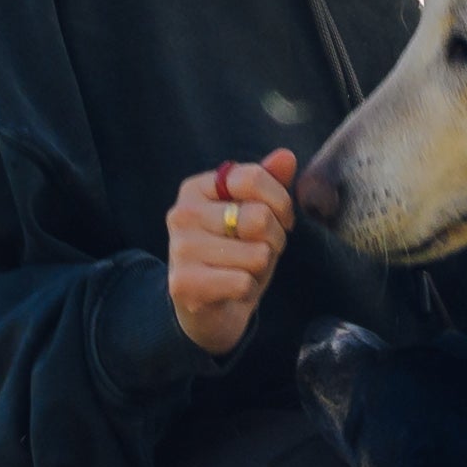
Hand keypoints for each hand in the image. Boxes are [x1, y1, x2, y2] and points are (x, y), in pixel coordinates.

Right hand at [165, 152, 297, 356]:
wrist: (208, 310)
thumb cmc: (236, 255)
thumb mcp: (256, 216)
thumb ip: (269, 184)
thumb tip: (287, 156)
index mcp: (196, 188)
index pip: (252, 177)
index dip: (280, 202)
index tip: (279, 220)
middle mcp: (182, 214)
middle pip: (259, 217)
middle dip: (273, 240)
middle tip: (259, 251)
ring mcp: (180, 248)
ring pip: (257, 254)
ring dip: (260, 268)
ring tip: (241, 271)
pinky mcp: (184, 283)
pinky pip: (244, 282)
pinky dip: (247, 290)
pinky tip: (231, 290)